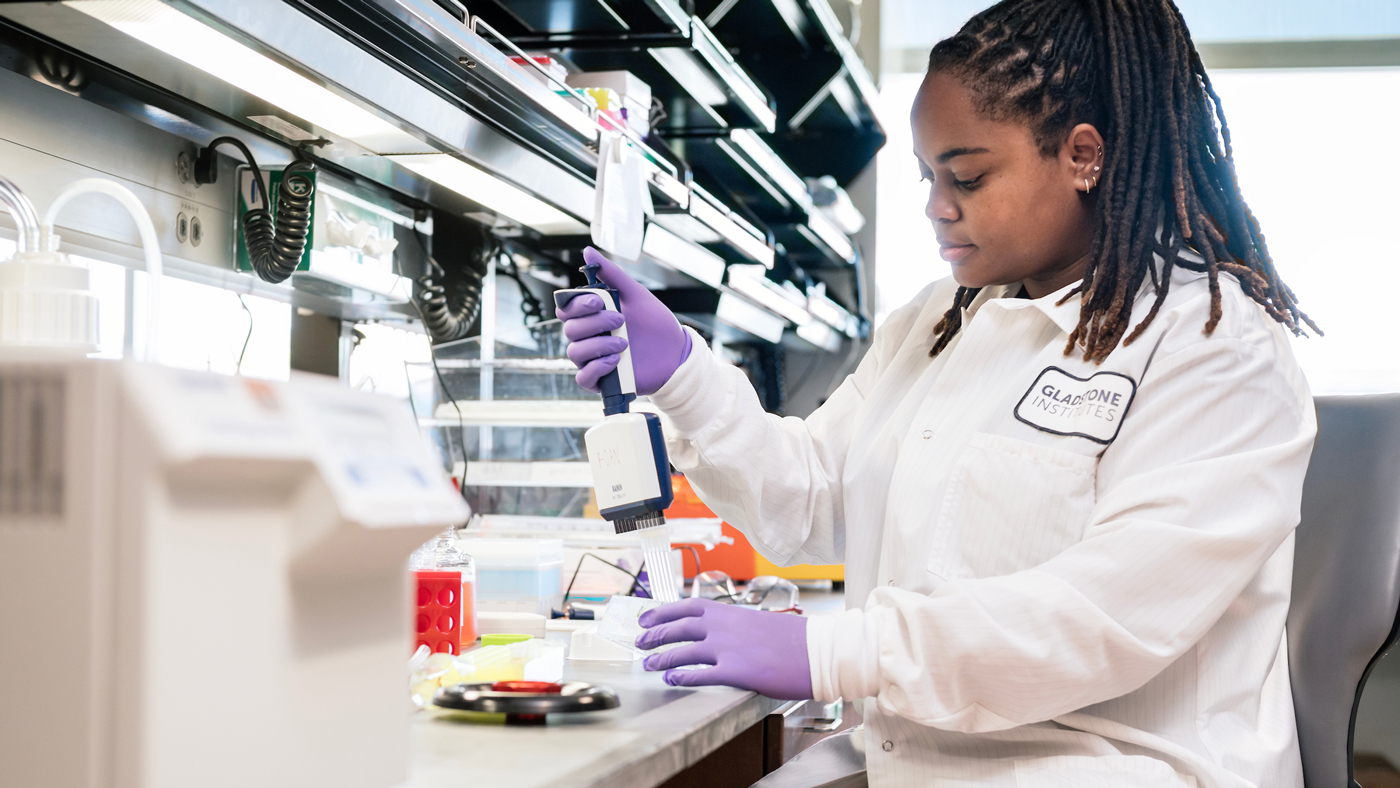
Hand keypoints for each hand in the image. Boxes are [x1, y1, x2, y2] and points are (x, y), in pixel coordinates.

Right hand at [557, 247, 691, 394]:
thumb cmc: (654, 323)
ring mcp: (592, 359)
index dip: (576, 304)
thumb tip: (588, 251)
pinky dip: (597, 368)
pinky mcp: (601, 381)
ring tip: (623, 343)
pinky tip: (616, 360)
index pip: (566, 309)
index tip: (598, 301)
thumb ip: (611, 275)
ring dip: (598, 345)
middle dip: (594, 322)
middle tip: (621, 320)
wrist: (676, 352)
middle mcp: (587, 337)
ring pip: (575, 351)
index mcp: (591, 316)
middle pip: (570, 329)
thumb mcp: (635, 295)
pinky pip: (583, 378)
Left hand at [635, 598, 812, 699]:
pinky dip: (682, 676)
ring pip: (683, 650)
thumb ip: (734, 626)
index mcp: (730, 612)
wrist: (817, 651)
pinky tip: (671, 679)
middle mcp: (723, 627)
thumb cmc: (793, 639)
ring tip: (648, 664)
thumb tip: (718, 633)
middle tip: (640, 642)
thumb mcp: (758, 623)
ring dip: (661, 657)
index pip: (687, 607)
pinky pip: (701, 674)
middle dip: (654, 634)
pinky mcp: (736, 672)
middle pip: (678, 628)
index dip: (662, 612)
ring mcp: (728, 648)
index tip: (646, 617)